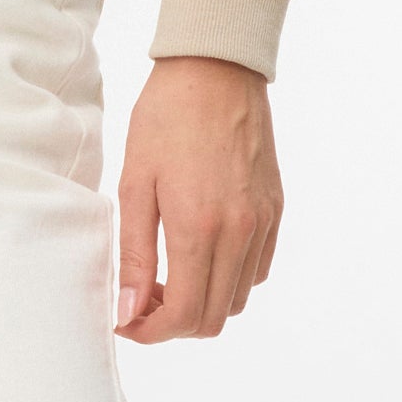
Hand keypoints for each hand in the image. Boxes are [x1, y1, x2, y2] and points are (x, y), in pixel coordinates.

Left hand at [116, 55, 282, 340]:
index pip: (182, 315)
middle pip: (213, 318)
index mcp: (199, 228)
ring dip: (202, 302)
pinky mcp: (276, 210)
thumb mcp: (134, 185)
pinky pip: (257, 270)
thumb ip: (133, 254)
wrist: (216, 70)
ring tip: (169, 274)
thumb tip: (128, 311)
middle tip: (142, 298)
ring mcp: (263, 222)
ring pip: (237, 299)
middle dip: (173, 323)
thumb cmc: (165, 119)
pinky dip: (228, 279)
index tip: (126, 320)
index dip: (150, 331)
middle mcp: (239, 233)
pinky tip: (201, 253)